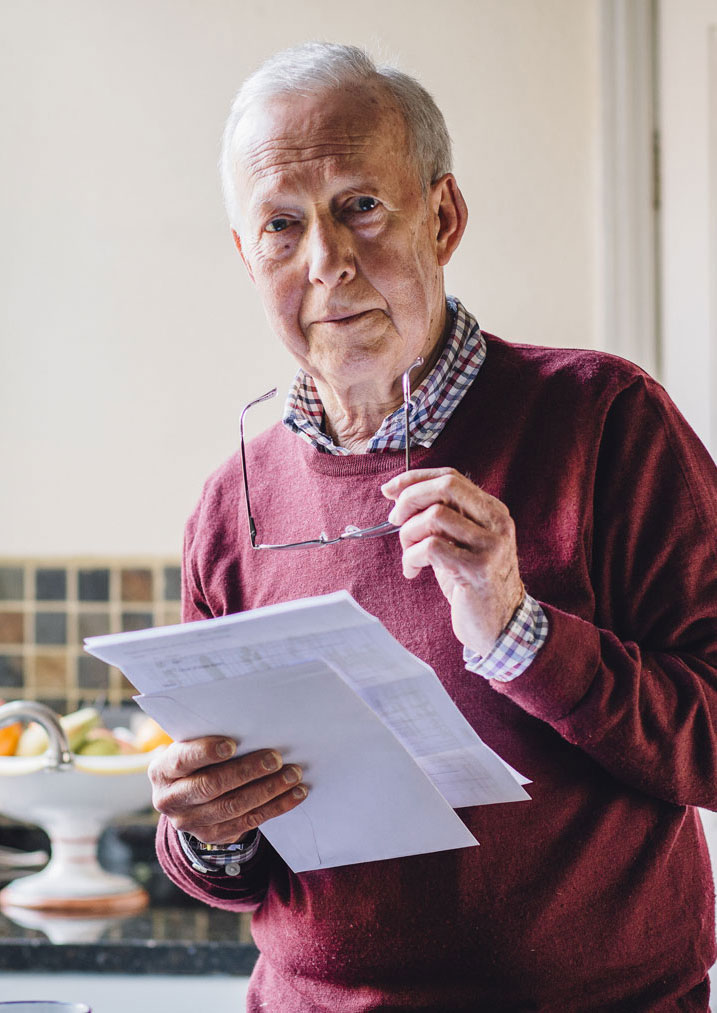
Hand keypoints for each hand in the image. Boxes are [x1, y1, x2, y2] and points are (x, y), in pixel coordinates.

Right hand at [148, 736, 306, 843]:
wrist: (188, 796)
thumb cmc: (198, 759)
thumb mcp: (191, 745)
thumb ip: (209, 736)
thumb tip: (253, 724)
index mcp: (162, 771)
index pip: (182, 761)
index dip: (206, 752)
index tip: (233, 744)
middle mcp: (170, 800)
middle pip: (211, 786)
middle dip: (247, 771)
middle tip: (276, 758)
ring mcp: (190, 823)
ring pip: (233, 807)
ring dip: (268, 790)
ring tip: (292, 775)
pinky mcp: (213, 836)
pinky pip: (248, 822)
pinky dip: (276, 807)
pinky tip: (295, 794)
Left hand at [382, 468, 523, 656]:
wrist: (500, 625)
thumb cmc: (471, 584)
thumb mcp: (459, 543)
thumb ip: (439, 518)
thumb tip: (398, 494)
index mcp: (492, 511)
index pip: (451, 477)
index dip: (415, 479)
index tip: (389, 489)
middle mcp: (497, 523)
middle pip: (445, 488)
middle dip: (410, 499)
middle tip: (395, 519)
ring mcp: (490, 546)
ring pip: (434, 517)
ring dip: (408, 534)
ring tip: (409, 555)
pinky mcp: (477, 570)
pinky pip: (430, 548)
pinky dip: (411, 557)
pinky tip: (412, 572)